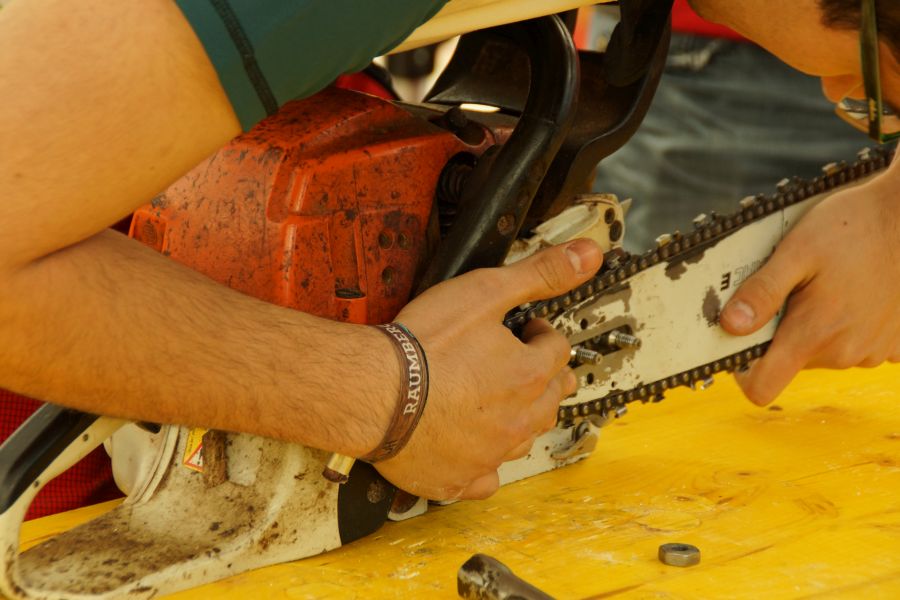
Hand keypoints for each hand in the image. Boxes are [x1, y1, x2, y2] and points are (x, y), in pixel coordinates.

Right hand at [373, 239, 601, 500]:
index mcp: (529, 375)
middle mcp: (519, 419)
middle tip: (526, 363)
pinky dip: (486, 465)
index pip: (556, 350)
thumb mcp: (485, 291)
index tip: (528, 329)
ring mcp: (490, 454)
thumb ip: (540, 274)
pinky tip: (477, 452)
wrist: (373, 391)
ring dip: (522, 417)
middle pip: (551, 397)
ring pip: (525, 438)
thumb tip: (589, 255)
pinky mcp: (459, 479)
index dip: (542, 335)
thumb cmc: (423, 344)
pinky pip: (486, 479)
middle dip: (543, 376)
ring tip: (506, 402)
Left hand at [719, 165, 899, 405]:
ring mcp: (874, 351)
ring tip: (826, 285)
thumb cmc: (853, 227)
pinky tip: (853, 292)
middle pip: (791, 363)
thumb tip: (729, 326)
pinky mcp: (895, 344)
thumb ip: (761, 292)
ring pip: (822, 353)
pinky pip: (855, 345)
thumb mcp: (795, 251)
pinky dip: (847, 325)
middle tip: (791, 290)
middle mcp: (845, 353)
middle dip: (782, 332)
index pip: (762, 387)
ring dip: (815, 326)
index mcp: (813, 335)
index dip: (743, 371)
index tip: (740, 343)